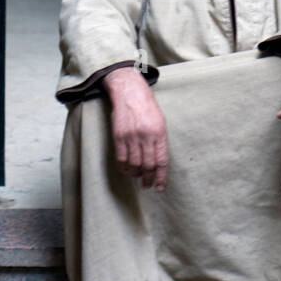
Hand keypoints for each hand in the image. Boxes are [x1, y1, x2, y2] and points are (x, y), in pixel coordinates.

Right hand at [104, 66, 168, 191]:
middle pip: (148, 165)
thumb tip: (158, 163)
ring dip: (136, 174)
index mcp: (160, 133)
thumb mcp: (160, 122)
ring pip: (134, 164)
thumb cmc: (147, 107)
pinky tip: (126, 169)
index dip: (161, 177)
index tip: (160, 188)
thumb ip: (160, 141)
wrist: (129, 92)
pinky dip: (124, 167)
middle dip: (148, 179)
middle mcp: (146, 136)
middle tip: (147, 185)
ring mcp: (131, 136)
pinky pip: (121, 158)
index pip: (161, 161)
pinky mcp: (118, 136)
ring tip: (137, 176)